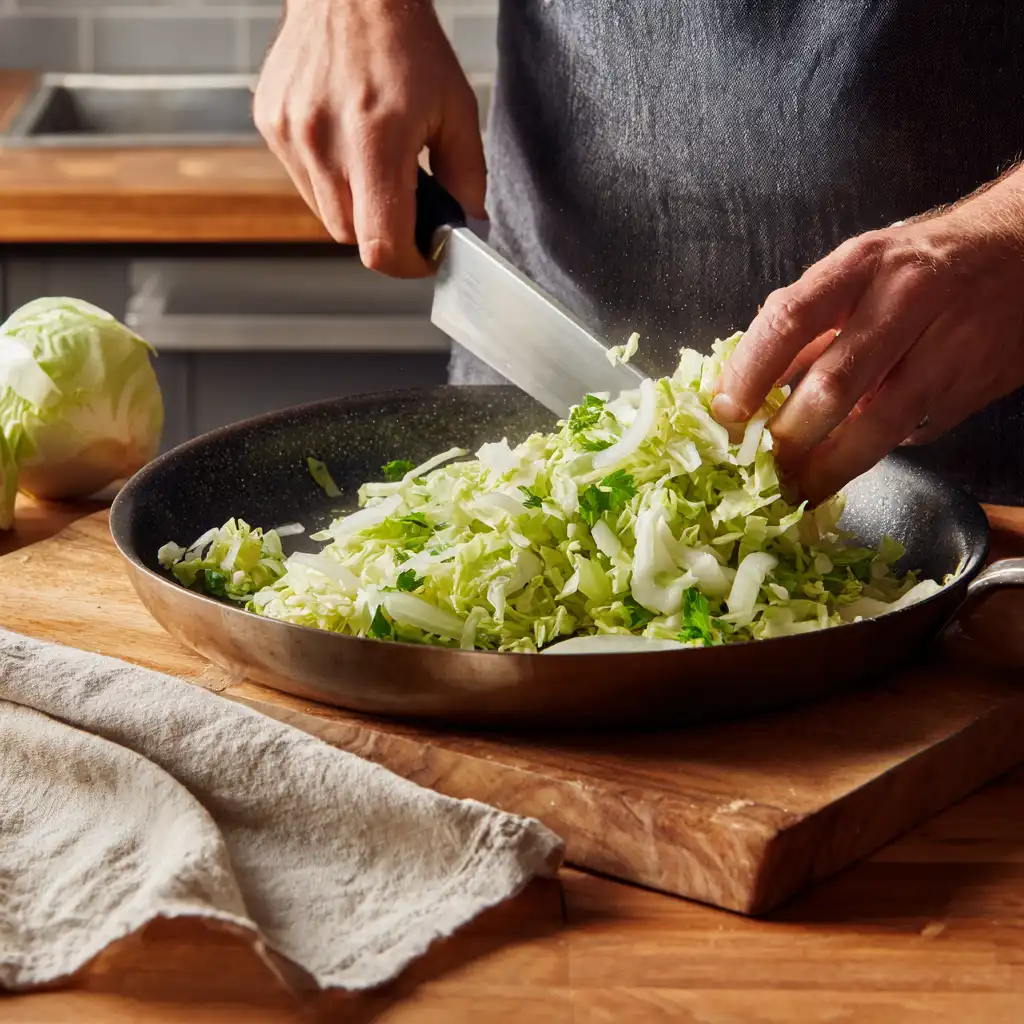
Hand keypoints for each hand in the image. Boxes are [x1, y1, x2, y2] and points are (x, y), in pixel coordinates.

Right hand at [253, 0, 485, 275]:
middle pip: (351, 237)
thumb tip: (466, 228)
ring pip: (326, 214)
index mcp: (375, 139)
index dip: (407, 264)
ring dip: (355, 207)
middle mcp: (324, 141)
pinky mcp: (271, 125)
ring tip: (376, 163)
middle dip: (383, 233)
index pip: (380, 245)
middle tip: (408, 205)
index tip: (423, 257)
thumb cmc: (407, 44)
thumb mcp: (457, 109)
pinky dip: (329, 179)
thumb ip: (467, 178)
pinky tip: (347, 141)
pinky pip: (303, 182)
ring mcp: (291, 134)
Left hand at [712, 167, 1023, 504]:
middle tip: (760, 468)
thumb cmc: (917, 266)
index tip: (724, 414)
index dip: (751, 372)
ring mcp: (946, 347)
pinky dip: (876, 453)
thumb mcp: (855, 273)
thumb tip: (739, 384)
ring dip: (829, 467)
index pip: (791, 319)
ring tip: (796, 491)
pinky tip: (850, 462)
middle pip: (835, 382)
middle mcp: (905, 301)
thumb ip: (800, 326)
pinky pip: (913, 432)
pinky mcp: (972, 387)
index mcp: (860, 266)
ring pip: (879, 424)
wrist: (1020, 252)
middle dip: (790, 436)